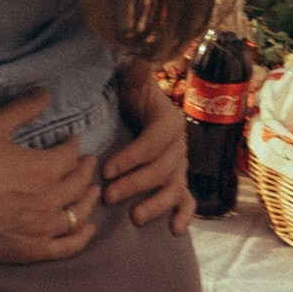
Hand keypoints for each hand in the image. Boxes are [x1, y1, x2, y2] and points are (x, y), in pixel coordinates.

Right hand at [0, 92, 100, 264]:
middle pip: (79, 184)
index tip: (73, 140)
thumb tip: (45, 93)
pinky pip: (67, 247)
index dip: (74, 145)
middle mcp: (50, 201)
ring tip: (93, 191)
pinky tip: (87, 229)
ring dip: (89, 200)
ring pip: (78, 214)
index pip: (71, 155)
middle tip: (89, 162)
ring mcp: (42, 229)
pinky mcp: (31, 251)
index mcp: (45, 170)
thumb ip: (21, 109)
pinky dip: (81, 237)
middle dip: (87, 170)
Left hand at [103, 60, 193, 235]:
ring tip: (134, 218)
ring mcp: (181, 165)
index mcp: (168, 120)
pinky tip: (175, 230)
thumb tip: (139, 61)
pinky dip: (184, 215)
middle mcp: (179, 145)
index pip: (151, 143)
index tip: (105, 170)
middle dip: (135, 184)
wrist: (135, 106)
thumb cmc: (128, 93)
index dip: (130, 158)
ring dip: (156, 204)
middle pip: (162, 169)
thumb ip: (136, 72)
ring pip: (174, 188)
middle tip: (108, 196)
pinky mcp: (179, 180)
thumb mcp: (130, 79)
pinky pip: (187, 200)